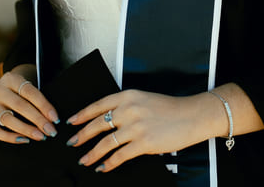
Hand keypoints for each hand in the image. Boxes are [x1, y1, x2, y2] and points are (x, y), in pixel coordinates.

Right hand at [0, 66, 59, 143]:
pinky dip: (10, 137)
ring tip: (39, 136)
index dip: (43, 105)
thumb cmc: (21, 91)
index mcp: (10, 78)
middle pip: (19, 106)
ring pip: (7, 119)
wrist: (3, 89)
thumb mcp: (28, 88)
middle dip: (37, 120)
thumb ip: (36, 99)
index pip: (29, 92)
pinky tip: (24, 140)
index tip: (55, 118)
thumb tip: (51, 119)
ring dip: (26, 129)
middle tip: (50, 131)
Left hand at [65, 89, 223, 172]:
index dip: (82, 115)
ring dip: (92, 153)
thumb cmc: (170, 108)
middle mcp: (129, 109)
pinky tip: (102, 167)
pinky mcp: (144, 143)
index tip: (72, 122)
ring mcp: (136, 127)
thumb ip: (126, 105)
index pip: (98, 105)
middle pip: (97, 124)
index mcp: (127, 95)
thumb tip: (107, 119)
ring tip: (84, 160)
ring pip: (105, 143)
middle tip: (72, 143)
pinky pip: (119, 156)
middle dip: (81, 136)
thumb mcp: (144, 98)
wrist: (192, 115)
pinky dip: (108, 163)